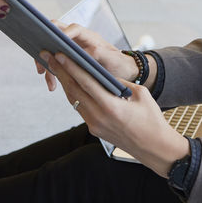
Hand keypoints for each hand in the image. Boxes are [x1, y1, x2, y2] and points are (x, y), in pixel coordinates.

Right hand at [34, 22, 136, 94]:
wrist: (123, 73)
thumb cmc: (119, 64)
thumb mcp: (113, 60)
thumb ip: (101, 54)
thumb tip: (86, 52)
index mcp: (89, 37)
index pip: (73, 29)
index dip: (64, 34)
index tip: (56, 45)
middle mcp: (78, 40)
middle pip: (56, 36)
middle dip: (46, 48)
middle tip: (43, 64)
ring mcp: (72, 49)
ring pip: (53, 51)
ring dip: (48, 65)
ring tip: (51, 84)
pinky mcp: (69, 60)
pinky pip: (56, 63)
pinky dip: (52, 72)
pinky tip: (53, 85)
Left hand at [48, 52, 188, 176]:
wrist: (154, 148)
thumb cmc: (152, 120)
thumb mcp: (141, 94)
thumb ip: (120, 83)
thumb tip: (104, 74)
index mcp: (111, 106)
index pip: (85, 82)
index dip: (70, 67)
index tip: (59, 55)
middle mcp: (98, 117)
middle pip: (73, 90)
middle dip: (60, 71)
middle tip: (47, 56)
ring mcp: (94, 125)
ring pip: (74, 100)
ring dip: (64, 82)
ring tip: (56, 67)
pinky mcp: (94, 130)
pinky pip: (80, 108)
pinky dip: (74, 94)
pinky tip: (71, 84)